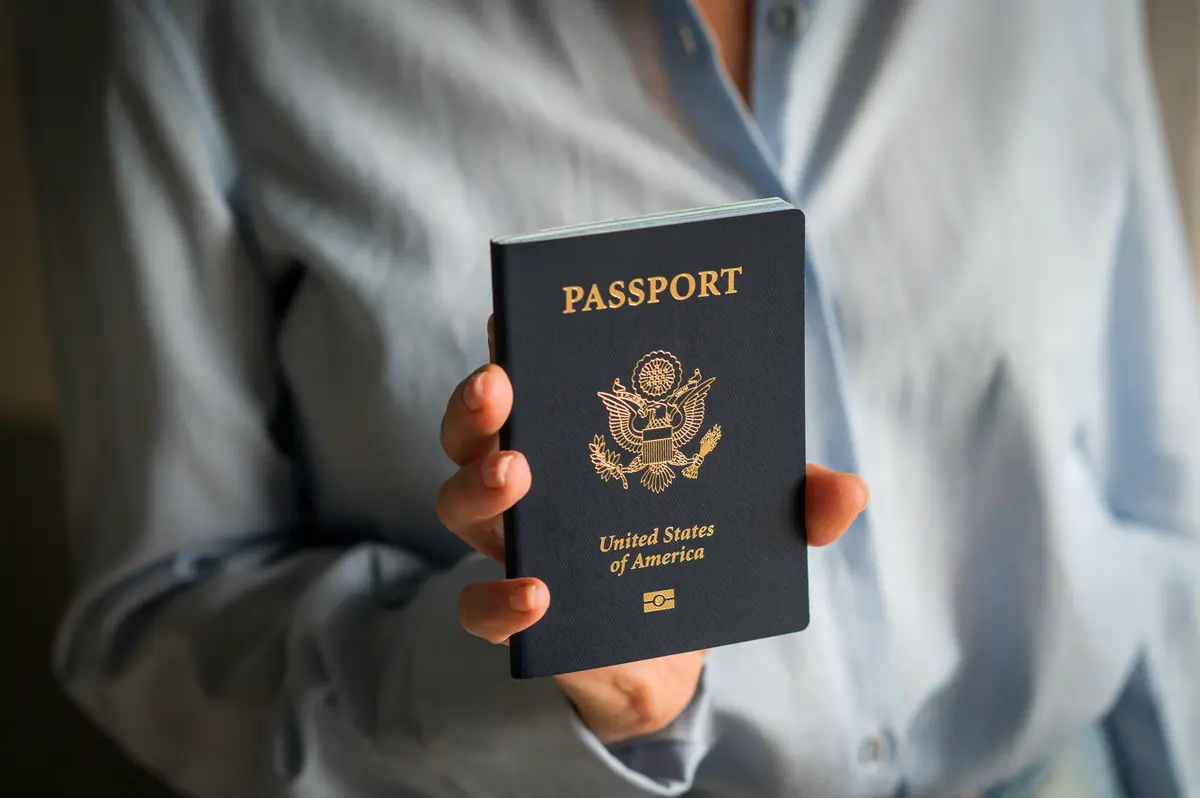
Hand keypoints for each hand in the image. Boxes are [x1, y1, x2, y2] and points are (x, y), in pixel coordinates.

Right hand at [436, 317, 868, 743]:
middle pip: (471, 434)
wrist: (669, 652)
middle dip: (478, 403)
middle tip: (502, 381)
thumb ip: (798, 501)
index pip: (529, 384)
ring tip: (518, 474)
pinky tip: (537, 594)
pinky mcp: (522, 620)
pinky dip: (497, 601)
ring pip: (459, 506)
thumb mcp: (753, 518)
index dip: (514, 346)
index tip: (518, 313)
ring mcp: (517, 549)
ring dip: (482, 485)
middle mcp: (528, 487)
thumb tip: (848, 492)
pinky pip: (477, 610)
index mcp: (573, 441)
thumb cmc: (690, 551)